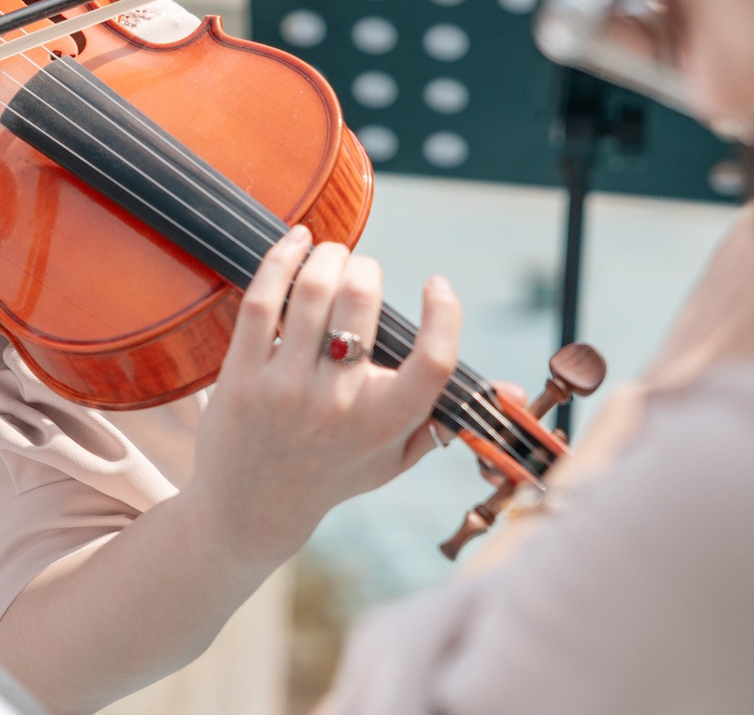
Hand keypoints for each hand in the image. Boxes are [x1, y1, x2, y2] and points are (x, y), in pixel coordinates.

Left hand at [180, 228, 460, 572]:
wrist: (251, 510)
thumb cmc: (334, 472)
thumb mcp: (394, 457)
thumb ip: (445, 419)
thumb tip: (513, 392)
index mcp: (385, 423)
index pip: (433, 360)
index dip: (443, 313)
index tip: (436, 285)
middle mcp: (338, 405)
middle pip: (362, 299)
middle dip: (365, 267)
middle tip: (361, 268)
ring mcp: (285, 389)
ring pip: (312, 291)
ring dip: (326, 256)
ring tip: (330, 253)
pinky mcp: (241, 377)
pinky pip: (261, 301)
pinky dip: (281, 259)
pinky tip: (295, 242)